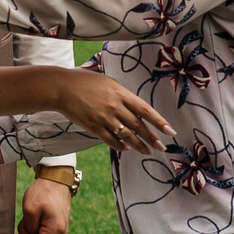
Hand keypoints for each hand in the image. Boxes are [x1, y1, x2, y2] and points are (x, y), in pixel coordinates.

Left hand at [17, 175, 72, 233]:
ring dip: (30, 230)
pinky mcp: (58, 223)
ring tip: (28, 214)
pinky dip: (35, 226)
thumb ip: (28, 228)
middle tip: (22, 220)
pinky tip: (34, 214)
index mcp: (55, 230)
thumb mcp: (29, 209)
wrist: (56, 177)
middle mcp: (60, 232)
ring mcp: (60, 228)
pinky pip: (43, 231)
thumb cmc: (43, 191)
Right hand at [52, 69, 170, 154]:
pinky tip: (126, 149)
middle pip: (138, 126)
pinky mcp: (93, 126)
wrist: (62, 88)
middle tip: (162, 147)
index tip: (170, 131)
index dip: (159, 122)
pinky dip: (119, 145)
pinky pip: (110, 139)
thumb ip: (123, 96)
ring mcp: (104, 118)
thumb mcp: (109, 83)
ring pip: (126, 136)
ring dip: (139, 145)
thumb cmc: (86, 82)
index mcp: (121, 94)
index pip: (145, 110)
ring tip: (148, 151)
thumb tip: (136, 110)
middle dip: (152, 138)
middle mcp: (115, 107)